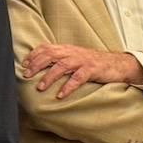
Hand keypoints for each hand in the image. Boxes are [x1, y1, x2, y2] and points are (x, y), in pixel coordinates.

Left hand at [23, 44, 142, 98]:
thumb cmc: (94, 63)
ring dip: (49, 77)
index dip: (33, 55)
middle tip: (27, 75)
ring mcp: (83, 61)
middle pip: (50, 55)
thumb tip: (42, 68)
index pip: (46, 47)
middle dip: (37, 65)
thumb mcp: (76, 58)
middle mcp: (73, 53)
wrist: (118, 64)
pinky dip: (68, 86)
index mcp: (67, 49)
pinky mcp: (92, 70)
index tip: (24, 65)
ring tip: (40, 87)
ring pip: (61, 66)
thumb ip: (61, 60)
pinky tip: (60, 95)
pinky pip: (78, 78)